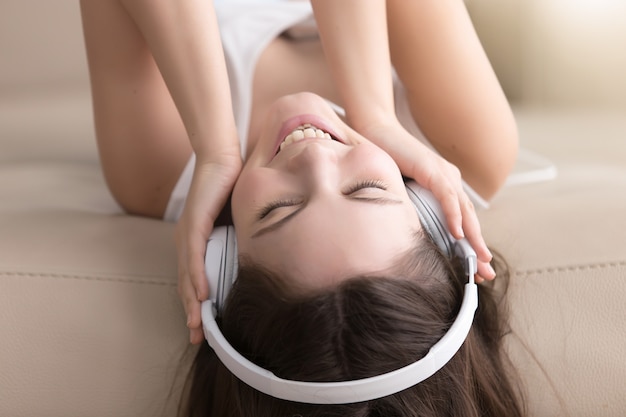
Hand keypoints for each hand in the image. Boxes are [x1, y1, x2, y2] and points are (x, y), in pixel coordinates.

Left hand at [175, 154, 240, 343]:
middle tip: (197, 337)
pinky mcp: (195, 223)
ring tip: (196, 326)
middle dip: (191, 312)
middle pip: (185, 284)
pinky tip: (202, 295)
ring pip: (187, 275)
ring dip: (191, 303)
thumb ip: (238, 243)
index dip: (196, 305)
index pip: (192, 280)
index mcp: (195, 243)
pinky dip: (196, 277)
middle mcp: (187, 242)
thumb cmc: (231, 189)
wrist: (223, 159)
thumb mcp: (237, 224)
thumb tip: (252, 262)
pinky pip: (194, 256)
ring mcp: (188, 234)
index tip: (202, 328)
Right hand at [357, 120, 494, 282]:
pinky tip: (458, 233)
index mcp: (443, 185)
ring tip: (479, 259)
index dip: (470, 244)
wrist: (373, 134)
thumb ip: (412, 209)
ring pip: (463, 210)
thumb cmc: (384, 162)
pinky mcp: (431, 169)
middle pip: (469, 218)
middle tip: (486, 273)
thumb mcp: (401, 192)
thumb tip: (411, 235)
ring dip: (473, 236)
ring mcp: (442, 173)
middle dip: (478, 247)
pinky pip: (447, 196)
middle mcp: (448, 179)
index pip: (462, 219)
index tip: (476, 269)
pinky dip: (453, 215)